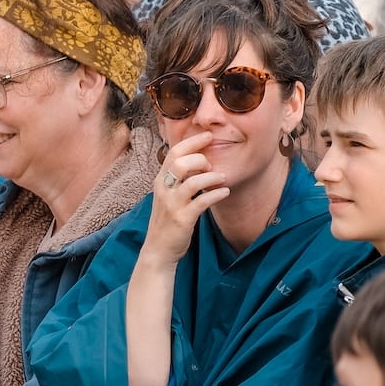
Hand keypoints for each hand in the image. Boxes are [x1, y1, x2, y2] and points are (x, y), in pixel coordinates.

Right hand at [143, 131, 227, 260]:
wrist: (159, 249)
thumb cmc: (167, 220)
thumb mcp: (168, 195)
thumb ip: (179, 179)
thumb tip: (199, 162)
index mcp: (161, 181)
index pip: (174, 152)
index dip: (192, 141)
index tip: (208, 136)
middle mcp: (164, 190)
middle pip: (180, 162)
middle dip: (200, 159)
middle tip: (212, 165)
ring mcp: (172, 205)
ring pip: (192, 182)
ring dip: (212, 177)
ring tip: (222, 178)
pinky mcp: (182, 219)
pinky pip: (202, 202)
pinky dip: (217, 194)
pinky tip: (225, 192)